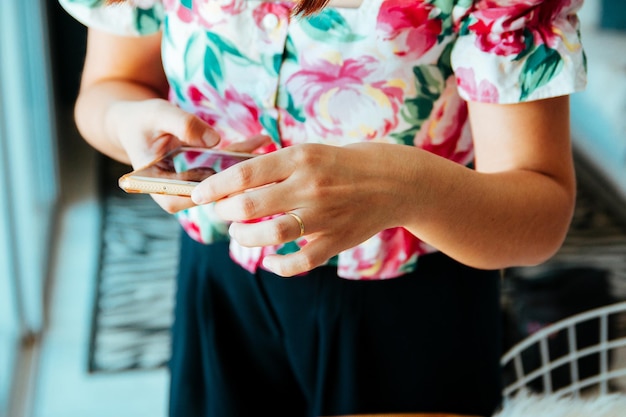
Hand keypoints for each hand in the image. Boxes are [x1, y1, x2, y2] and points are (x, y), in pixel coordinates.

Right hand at [108, 98, 269, 212]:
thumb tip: (215, 140)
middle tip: (264, 165)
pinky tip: (262, 140)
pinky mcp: (202, 174)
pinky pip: (225, 168)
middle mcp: (177, 192)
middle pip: (210, 193)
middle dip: (237, 179)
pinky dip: (241, 154)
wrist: (135, 122)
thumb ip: (183, 124)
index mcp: (158, 187)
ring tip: (266, 145)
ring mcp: (191, 185)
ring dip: (245, 166)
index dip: (212, 191)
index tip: (239, 179)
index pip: (185, 199)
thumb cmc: (141, 120)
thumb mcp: (158, 115)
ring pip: (222, 181)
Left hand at [191, 143, 400, 276]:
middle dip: (225, 213)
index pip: (244, 174)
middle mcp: (309, 186)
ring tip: (240, 234)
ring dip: (245, 238)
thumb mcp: (311, 151)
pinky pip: (300, 261)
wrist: (395, 181)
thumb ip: (277, 166)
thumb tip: (235, 182)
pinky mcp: (336, 240)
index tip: (198, 195)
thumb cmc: (347, 163)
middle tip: (223, 213)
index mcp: (300, 158)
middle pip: (249, 206)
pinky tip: (270, 261)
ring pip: (270, 235)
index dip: (214, 187)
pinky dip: (279, 265)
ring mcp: (324, 215)